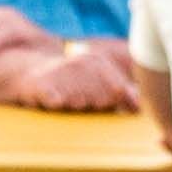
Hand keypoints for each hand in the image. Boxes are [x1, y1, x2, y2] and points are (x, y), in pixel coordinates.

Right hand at [8, 35, 139, 111]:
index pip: (119, 91)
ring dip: (74, 109)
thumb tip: (141, 105)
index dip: (113, 105)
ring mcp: (62, 72)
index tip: (103, 107)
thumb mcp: (97, 83)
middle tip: (79, 102)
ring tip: (65, 101)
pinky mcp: (43, 85)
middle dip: (93, 108)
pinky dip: (56, 103)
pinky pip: (56, 101)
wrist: (30, 75)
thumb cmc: (70, 85)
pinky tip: (54, 102)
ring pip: (80, 103)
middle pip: (101, 100)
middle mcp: (82, 63)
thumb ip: (122, 93)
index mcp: (99, 62)